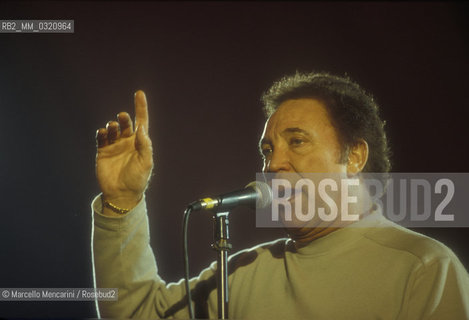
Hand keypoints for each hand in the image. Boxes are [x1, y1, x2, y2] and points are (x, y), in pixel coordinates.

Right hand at [95, 90, 153, 215]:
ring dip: (112, 125)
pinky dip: (102, 133)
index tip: (139, 93)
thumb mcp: (146, 162)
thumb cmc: (137, 179)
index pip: (141, 122)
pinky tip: (103, 132)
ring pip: (113, 129)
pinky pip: (101, 138)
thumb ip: (144, 145)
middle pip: (126, 123)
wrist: (121, 195)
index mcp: (140, 143)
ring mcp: (115, 146)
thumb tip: (141, 128)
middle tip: (121, 117)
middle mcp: (127, 142)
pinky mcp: (103, 152)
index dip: (140, 107)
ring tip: (111, 127)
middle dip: (124, 118)